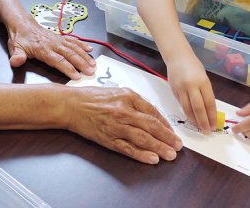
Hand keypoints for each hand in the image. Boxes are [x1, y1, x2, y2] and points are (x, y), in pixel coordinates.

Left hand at [7, 19, 94, 79]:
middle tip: (91, 71)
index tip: (77, 76)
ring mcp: (58, 40)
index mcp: (43, 49)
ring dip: (84, 56)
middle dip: (81, 63)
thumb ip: (17, 56)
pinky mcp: (59, 37)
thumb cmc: (19, 38)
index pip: (58, 60)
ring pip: (74, 48)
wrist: (21, 24)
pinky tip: (89, 50)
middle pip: (70, 54)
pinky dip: (82, 45)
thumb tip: (16, 62)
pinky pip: (73, 40)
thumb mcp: (14, 48)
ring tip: (93, 64)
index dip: (68, 68)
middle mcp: (53, 44)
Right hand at [67, 86, 182, 163]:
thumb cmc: (92, 97)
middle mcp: (124, 110)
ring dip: (159, 147)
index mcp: (128, 96)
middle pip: (151, 126)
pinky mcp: (108, 138)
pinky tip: (152, 159)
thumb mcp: (117, 91)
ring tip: (170, 155)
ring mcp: (116, 125)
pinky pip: (128, 148)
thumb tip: (151, 115)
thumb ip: (134, 102)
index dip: (165, 124)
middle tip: (177, 146)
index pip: (153, 111)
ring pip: (143, 138)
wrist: (71, 105)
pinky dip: (141, 154)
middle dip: (167, 137)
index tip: (173, 132)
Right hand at [167, 55, 216, 133]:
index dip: (212, 116)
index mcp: (202, 81)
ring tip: (199, 127)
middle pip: (198, 108)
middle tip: (207, 131)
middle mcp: (191, 85)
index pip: (209, 103)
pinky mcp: (173, 90)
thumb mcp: (204, 77)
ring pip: (187, 109)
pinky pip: (181, 104)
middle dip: (203, 121)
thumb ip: (205, 92)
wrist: (177, 56)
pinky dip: (187, 112)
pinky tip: (191, 118)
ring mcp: (181, 88)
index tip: (215, 126)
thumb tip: (209, 111)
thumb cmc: (194, 66)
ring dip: (194, 120)